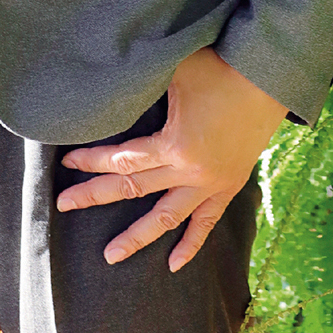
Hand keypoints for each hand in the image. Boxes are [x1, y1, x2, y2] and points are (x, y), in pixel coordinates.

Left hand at [56, 47, 285, 271]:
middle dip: (95, 195)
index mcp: (174, 144)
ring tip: (110, 255)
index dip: (92, 162)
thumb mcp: (176, 71)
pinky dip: (191, 245)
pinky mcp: (228, 185)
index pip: (122, 160)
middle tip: (64, 205)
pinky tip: (174, 264)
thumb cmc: (219, 67)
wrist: (268, 79)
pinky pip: (206, 222)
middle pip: (133, 189)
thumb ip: (145, 85)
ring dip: (137, 238)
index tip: (67, 163)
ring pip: (166, 218)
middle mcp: (189, 172)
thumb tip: (112, 86)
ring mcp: (210, 183)